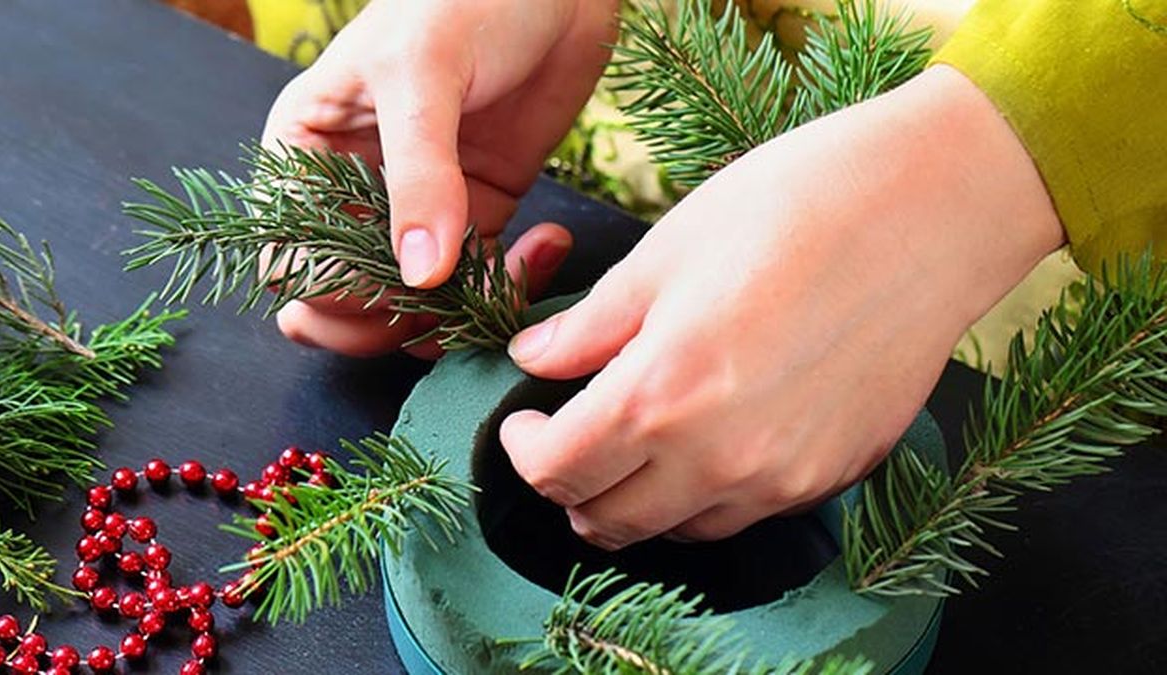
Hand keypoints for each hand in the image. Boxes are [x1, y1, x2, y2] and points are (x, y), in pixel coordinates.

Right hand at [261, 0, 618, 357]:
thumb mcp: (424, 75)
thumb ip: (419, 176)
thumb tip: (418, 273)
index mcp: (307, 149)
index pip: (289, 256)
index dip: (329, 291)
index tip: (389, 283)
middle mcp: (353, 188)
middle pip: (342, 299)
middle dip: (391, 319)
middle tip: (443, 306)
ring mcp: (418, 208)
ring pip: (411, 303)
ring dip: (457, 312)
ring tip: (505, 275)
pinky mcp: (479, 214)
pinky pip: (477, 282)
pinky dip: (509, 286)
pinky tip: (545, 244)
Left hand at [500, 65, 1066, 548]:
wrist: (929, 210)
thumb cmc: (791, 207)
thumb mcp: (664, 253)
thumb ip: (589, 325)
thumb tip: (534, 358)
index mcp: (660, 393)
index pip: (557, 468)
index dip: (524, 450)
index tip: (524, 423)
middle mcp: (718, 457)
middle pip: (608, 520)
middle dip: (570, 486)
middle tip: (569, 440)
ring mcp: (782, 477)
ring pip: (676, 531)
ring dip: (637, 500)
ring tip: (637, 444)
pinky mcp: (832, 476)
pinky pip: (744, 515)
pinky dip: (706, 496)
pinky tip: (709, 442)